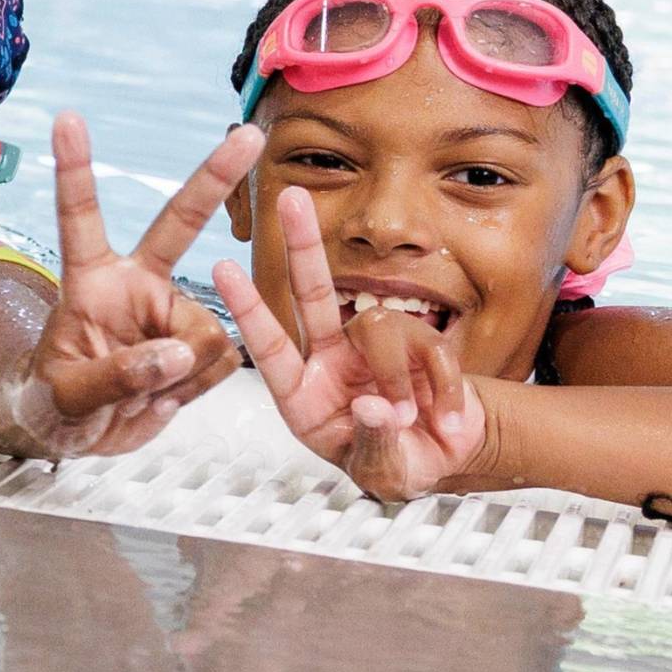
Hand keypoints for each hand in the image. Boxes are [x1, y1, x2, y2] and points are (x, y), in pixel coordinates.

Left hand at [16, 114, 256, 457]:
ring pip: (208, 330)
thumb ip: (117, 375)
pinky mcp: (197, 345)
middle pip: (180, 222)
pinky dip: (196, 389)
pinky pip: (222, 361)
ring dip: (181, 375)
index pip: (80, 217)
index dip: (74, 168)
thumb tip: (176, 354)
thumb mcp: (66, 395)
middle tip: (249, 133)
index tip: (67, 118)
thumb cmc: (51, 402)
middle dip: (215, 177)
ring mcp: (170, 313)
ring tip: (140, 393)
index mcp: (89, 280)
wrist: (78, 434)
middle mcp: (137, 285)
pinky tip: (165, 396)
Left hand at [213, 187, 483, 499]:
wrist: (447, 458)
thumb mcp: (381, 473)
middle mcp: (330, 360)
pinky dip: (444, 386)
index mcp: (303, 395)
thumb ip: (375, 444)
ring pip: (379, 325)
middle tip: (293, 198)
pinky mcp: (416, 340)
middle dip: (304, 245)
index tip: (224, 270)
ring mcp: (372, 346)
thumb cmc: (396, 464)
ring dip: (402, 378)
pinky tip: (447, 416)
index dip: (247, 308)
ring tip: (417, 420)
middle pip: (314, 294)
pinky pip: (428, 344)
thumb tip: (374, 407)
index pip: (268, 346)